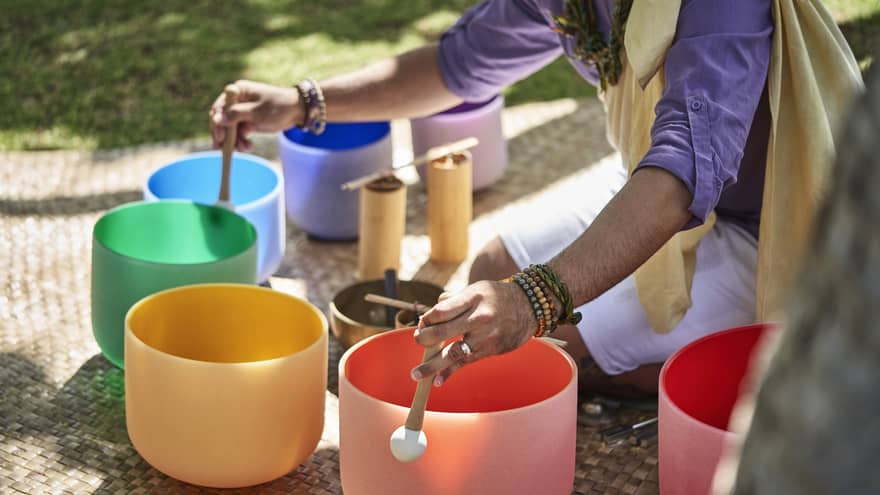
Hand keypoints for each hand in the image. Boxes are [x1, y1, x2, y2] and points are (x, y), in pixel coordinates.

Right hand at [209, 80, 302, 150]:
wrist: (297, 112)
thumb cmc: (278, 107)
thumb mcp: (256, 112)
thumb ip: (236, 115)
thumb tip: (216, 120)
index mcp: (238, 92)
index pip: (219, 108)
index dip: (217, 122)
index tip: (220, 136)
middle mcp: (238, 101)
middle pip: (222, 119)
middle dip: (223, 135)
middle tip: (222, 149)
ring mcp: (243, 112)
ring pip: (230, 129)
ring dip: (234, 140)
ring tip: (243, 148)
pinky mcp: (249, 122)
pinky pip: (239, 133)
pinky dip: (241, 141)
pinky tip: (247, 146)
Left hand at [411, 280, 535, 385]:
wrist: (530, 307)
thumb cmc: (497, 296)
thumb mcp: (476, 288)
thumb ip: (453, 301)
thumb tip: (428, 318)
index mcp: (472, 297)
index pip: (440, 311)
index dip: (426, 319)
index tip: (422, 323)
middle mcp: (479, 317)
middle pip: (441, 331)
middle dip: (423, 339)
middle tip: (418, 340)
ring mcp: (485, 336)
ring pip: (452, 352)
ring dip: (431, 365)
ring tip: (416, 374)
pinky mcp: (490, 350)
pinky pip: (466, 363)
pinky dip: (450, 372)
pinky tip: (437, 381)